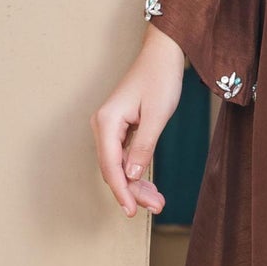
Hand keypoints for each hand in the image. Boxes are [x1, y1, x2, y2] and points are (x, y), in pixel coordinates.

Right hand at [91, 24, 187, 214]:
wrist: (163, 54)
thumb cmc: (161, 78)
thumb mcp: (157, 115)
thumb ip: (143, 147)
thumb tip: (130, 176)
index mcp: (106, 122)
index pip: (110, 166)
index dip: (121, 191)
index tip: (131, 212)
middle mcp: (103, 126)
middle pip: (113, 169)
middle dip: (133, 191)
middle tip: (156, 207)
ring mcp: (110, 127)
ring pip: (119, 166)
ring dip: (136, 184)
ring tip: (157, 202)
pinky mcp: (121, 128)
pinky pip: (125, 156)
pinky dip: (137, 171)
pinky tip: (150, 186)